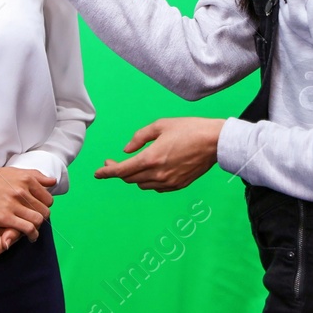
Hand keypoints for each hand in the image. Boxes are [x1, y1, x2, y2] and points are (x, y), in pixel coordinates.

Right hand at [0, 166, 55, 238]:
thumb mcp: (15, 172)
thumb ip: (36, 176)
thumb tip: (53, 181)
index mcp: (26, 178)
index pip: (47, 198)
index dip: (45, 206)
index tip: (40, 209)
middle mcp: (22, 190)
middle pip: (44, 210)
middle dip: (42, 216)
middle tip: (37, 220)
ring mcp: (14, 204)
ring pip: (38, 219)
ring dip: (38, 227)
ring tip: (35, 229)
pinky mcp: (6, 217)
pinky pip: (28, 228)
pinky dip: (32, 234)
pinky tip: (31, 236)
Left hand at [94, 117, 224, 191]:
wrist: (214, 142)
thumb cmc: (189, 129)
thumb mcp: (160, 125)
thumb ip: (139, 138)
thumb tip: (126, 150)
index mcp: (151, 158)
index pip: (121, 170)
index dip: (106, 172)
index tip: (97, 173)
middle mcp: (158, 174)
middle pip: (130, 178)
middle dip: (118, 171)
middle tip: (113, 161)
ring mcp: (169, 182)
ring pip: (142, 184)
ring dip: (134, 176)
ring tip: (135, 164)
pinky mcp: (178, 185)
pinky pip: (156, 187)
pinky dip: (148, 180)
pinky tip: (151, 170)